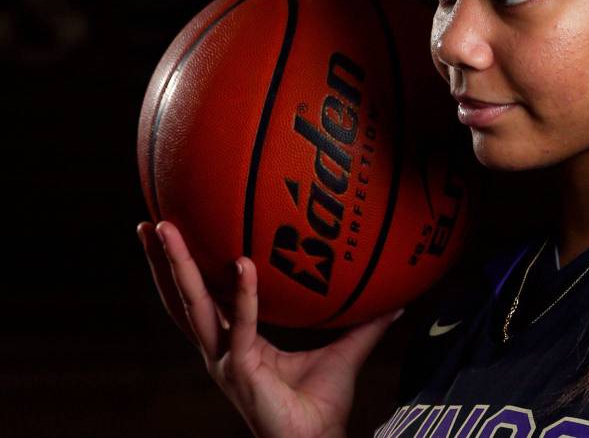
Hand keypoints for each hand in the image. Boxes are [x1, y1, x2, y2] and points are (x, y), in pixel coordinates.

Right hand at [137, 220, 402, 437]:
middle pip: (183, 298)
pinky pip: (241, 329)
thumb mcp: (347, 352)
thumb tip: (399, 298)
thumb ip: (367, 323)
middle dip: (165, 261)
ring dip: (179, 268)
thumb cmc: (323, 406)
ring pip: (195, 307)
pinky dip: (243, 297)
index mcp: (236, 343)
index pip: (203, 299)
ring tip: (168, 230)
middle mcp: (221, 350)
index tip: (174, 232)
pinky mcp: (242, 373)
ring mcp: (225, 362)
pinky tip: (243, 265)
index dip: (186, 270)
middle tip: (151, 221)